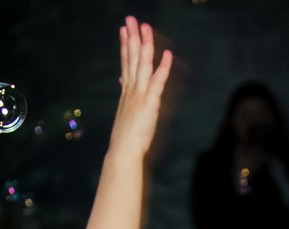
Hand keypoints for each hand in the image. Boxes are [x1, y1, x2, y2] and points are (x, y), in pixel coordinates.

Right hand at [110, 17, 172, 158]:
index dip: (125, 45)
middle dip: (132, 37)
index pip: (125, 63)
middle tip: (131, 19)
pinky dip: (162, 67)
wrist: (123, 149)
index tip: (124, 30)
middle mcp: (131, 89)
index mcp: (126, 90)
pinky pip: (157, 82)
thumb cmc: (126, 134)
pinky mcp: (149, 102)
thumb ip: (125, 93)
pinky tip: (167, 54)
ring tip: (144, 28)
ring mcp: (139, 94)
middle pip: (132, 58)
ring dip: (145, 45)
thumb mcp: (124, 110)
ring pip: (142, 64)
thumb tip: (122, 80)